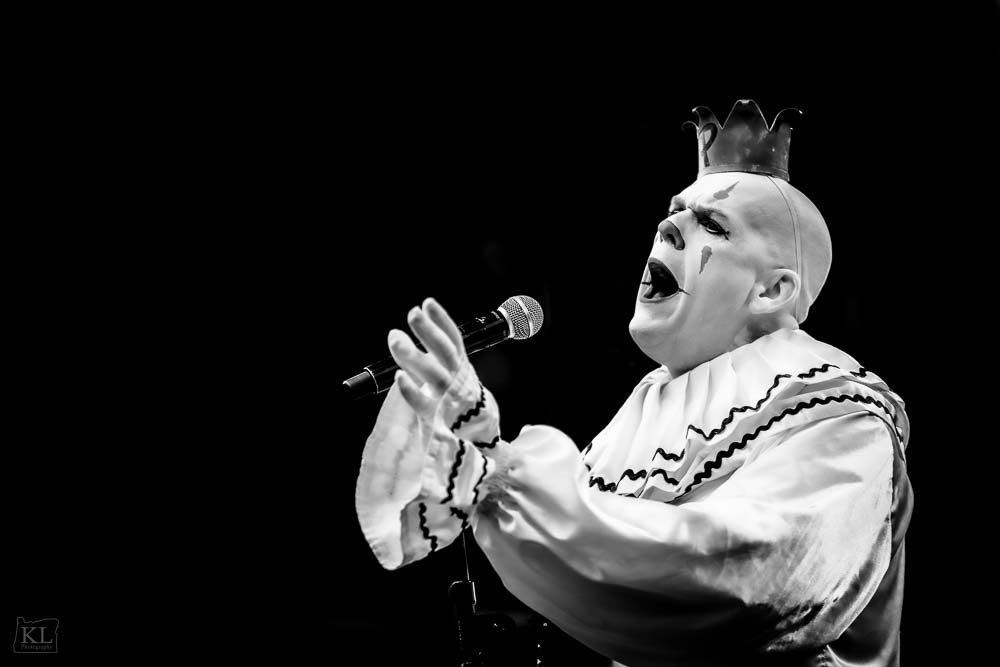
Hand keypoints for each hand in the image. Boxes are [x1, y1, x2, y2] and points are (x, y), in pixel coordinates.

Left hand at [388, 297, 473, 417]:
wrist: (475, 437)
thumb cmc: (455, 398)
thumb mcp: (447, 372)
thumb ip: (423, 353)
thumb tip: (399, 330)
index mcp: (459, 366)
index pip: (453, 339)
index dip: (442, 320)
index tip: (427, 303)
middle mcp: (456, 379)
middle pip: (444, 351)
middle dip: (428, 331)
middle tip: (413, 313)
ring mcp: (447, 398)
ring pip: (434, 375)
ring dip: (414, 356)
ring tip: (395, 338)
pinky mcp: (436, 417)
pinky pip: (423, 403)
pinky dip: (411, 390)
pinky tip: (398, 376)